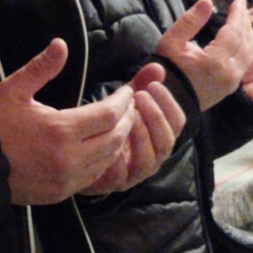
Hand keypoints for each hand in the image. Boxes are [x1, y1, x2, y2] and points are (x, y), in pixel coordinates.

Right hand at [0, 39, 135, 203]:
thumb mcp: (13, 90)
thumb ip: (41, 68)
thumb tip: (61, 44)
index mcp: (60, 129)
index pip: (108, 115)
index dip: (123, 102)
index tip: (128, 92)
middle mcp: (69, 157)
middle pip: (115, 138)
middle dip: (127, 121)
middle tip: (129, 107)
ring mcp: (67, 179)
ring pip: (108, 160)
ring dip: (119, 142)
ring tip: (120, 125)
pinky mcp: (62, 193)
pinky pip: (94, 177)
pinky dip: (104, 161)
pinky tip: (103, 149)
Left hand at [81, 61, 185, 193]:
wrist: (74, 154)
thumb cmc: (105, 125)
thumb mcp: (123, 103)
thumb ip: (140, 84)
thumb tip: (158, 67)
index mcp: (158, 137)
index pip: (177, 123)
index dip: (169, 104)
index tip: (154, 85)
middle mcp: (151, 157)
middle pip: (166, 142)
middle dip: (156, 118)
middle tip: (141, 97)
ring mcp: (132, 174)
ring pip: (148, 162)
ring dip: (141, 137)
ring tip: (129, 116)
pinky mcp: (111, 185)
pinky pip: (121, 178)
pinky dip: (118, 162)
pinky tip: (109, 143)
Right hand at [155, 0, 252, 110]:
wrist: (165, 103)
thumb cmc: (166, 72)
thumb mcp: (171, 43)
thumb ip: (189, 21)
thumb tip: (207, 2)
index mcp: (215, 61)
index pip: (234, 32)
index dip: (238, 15)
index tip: (239, 1)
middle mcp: (229, 73)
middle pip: (245, 42)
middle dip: (245, 22)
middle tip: (243, 7)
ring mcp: (231, 83)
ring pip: (249, 54)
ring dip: (249, 35)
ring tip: (245, 21)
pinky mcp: (230, 88)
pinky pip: (245, 64)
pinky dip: (247, 48)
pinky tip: (243, 40)